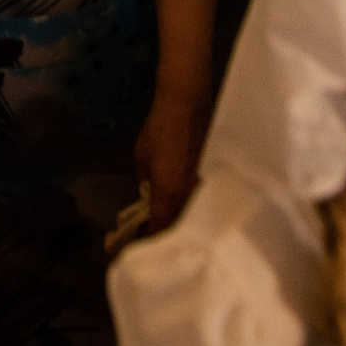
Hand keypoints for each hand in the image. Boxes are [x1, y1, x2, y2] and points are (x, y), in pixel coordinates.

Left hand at [134, 93, 206, 234]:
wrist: (187, 105)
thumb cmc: (160, 129)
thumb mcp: (142, 157)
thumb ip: (144, 182)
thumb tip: (147, 194)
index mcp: (169, 194)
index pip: (158, 228)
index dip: (146, 238)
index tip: (134, 240)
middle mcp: (188, 197)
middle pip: (176, 227)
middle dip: (161, 234)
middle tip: (147, 232)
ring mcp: (202, 188)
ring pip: (189, 217)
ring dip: (175, 223)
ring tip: (162, 222)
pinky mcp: (210, 179)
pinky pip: (198, 203)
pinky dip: (188, 209)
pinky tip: (180, 206)